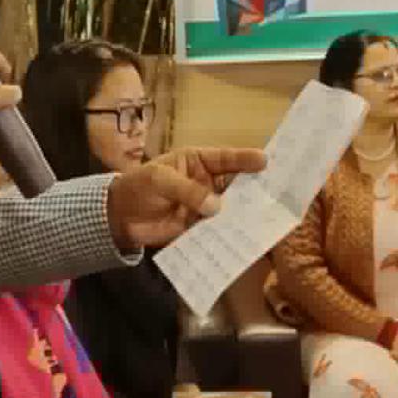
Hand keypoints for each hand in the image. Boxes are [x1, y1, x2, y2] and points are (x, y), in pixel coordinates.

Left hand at [106, 147, 266, 249]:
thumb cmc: (138, 188)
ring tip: (268, 218)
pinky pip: (219, 230)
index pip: (225, 158)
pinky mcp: (200, 228)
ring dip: (245, 213)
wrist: (119, 218)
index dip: (245, 160)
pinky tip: (245, 238)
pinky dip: (230, 234)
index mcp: (197, 162)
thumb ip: (187, 191)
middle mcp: (206, 183)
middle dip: (254, 188)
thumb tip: (217, 207)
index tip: (265, 161)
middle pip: (235, 184)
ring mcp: (204, 207)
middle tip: (278, 192)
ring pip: (231, 208)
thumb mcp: (160, 181)